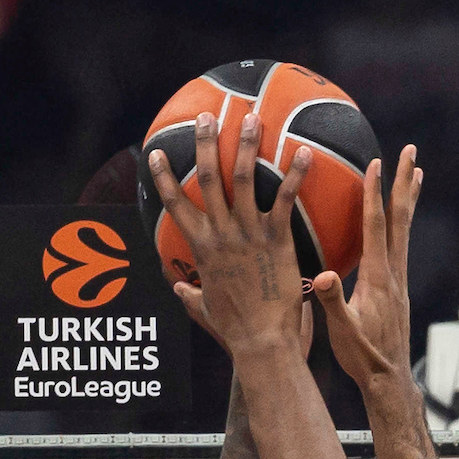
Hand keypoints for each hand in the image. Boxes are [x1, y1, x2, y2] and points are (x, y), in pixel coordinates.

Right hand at [148, 111, 313, 358]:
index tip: (155, 152)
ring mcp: (248, 234)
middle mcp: (220, 234)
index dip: (163, 177)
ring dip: (245, 145)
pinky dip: (294, 173)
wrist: (262, 342)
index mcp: (201, 248)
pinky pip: (284, 198)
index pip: (174, 204)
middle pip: (206, 178)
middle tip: (206, 116)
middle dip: (204, 144)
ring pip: (242, 179)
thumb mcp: (205, 309)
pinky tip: (303, 152)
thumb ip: (190, 295)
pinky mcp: (277, 240)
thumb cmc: (235, 329)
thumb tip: (177, 288)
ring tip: (252, 118)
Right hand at [311, 144, 420, 387]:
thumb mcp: (342, 330)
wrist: (388, 378)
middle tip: (410, 151)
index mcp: (378, 278)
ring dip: (408, 198)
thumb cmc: (362, 356)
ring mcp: (399, 279)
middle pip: (399, 218)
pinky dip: (402, 222)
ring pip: (405, 229)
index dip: (374, 195)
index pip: (376, 228)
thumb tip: (322, 276)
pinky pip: (401, 244)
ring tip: (415, 173)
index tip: (376, 164)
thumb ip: (332, 302)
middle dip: (403, 183)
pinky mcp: (398, 287)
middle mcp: (393, 273)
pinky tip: (399, 218)